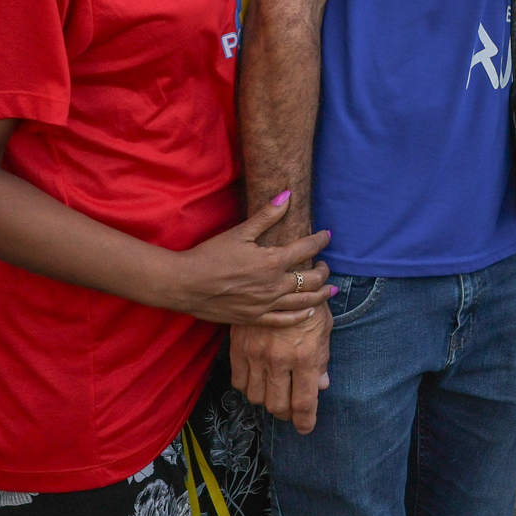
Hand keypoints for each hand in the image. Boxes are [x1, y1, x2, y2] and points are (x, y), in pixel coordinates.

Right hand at [160, 192, 333, 324]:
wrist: (185, 284)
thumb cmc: (210, 255)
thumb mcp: (240, 232)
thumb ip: (267, 215)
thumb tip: (287, 195)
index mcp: (272, 261)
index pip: (307, 249)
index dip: (320, 240)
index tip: (326, 236)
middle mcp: (273, 285)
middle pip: (311, 279)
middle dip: (323, 271)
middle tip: (325, 265)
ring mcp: (265, 304)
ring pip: (303, 302)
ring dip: (320, 294)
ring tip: (330, 289)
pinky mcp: (254, 318)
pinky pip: (284, 320)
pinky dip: (300, 316)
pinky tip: (309, 312)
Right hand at [232, 306, 331, 433]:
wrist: (280, 277)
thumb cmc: (309, 301)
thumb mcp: (324, 329)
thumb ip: (322, 360)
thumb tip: (322, 386)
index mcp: (305, 356)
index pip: (304, 402)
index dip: (305, 421)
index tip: (306, 427)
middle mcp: (279, 359)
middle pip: (278, 406)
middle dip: (287, 414)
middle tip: (292, 411)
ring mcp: (256, 355)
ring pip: (257, 397)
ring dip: (268, 401)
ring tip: (276, 395)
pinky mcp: (238, 348)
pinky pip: (239, 382)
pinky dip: (249, 388)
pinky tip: (259, 381)